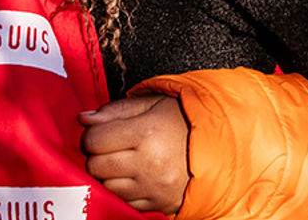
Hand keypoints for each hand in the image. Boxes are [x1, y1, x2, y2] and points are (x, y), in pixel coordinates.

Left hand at [79, 95, 189, 214]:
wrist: (222, 146)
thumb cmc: (186, 121)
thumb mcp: (154, 103)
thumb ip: (117, 110)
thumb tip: (85, 119)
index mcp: (147, 132)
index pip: (95, 140)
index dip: (93, 135)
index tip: (101, 132)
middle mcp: (149, 163)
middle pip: (96, 166)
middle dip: (98, 155)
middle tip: (112, 147)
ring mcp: (154, 187)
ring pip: (107, 186)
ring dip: (110, 175)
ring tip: (125, 161)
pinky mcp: (158, 204)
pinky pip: (125, 201)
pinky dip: (124, 190)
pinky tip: (136, 176)